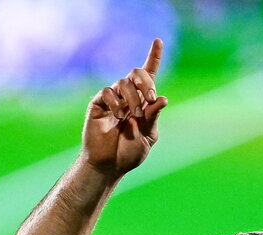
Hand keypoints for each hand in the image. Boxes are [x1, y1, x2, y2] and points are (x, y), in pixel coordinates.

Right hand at [82, 38, 167, 179]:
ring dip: (132, 99)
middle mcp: (128, 96)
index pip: (149, 75)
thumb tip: (163, 99)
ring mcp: (113, 99)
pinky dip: (116, 103)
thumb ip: (153, 117)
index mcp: (143, 102)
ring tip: (132, 117)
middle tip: (149, 100)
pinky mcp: (99, 103)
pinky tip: (118, 117)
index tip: (158, 41)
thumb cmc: (129, 153)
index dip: (154, 57)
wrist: (110, 165)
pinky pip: (108, 92)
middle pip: (137, 73)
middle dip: (146, 83)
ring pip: (124, 83)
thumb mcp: (148, 136)